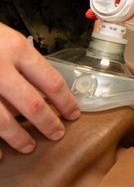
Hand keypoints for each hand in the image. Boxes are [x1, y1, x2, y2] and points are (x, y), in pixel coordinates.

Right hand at [0, 23, 79, 157]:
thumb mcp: (8, 40)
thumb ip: (23, 64)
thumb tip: (43, 94)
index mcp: (17, 50)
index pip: (51, 81)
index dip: (65, 101)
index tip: (73, 113)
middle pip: (31, 105)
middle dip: (47, 123)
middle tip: (57, 134)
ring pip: (3, 121)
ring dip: (19, 138)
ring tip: (29, 146)